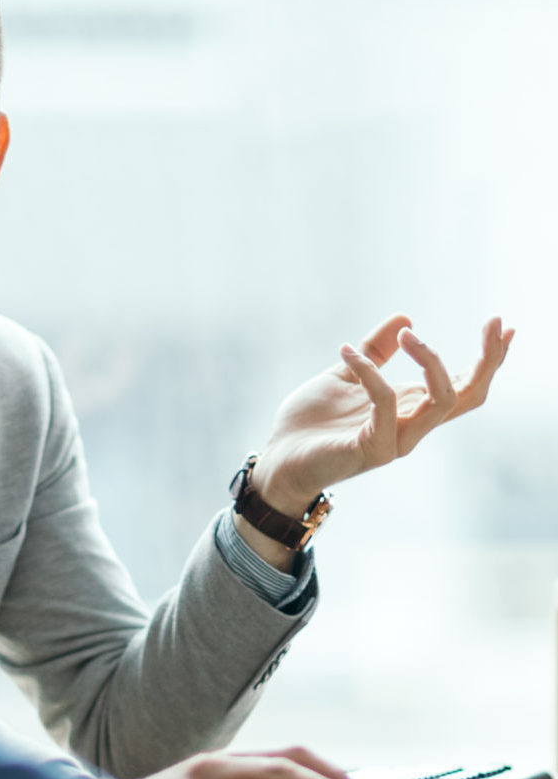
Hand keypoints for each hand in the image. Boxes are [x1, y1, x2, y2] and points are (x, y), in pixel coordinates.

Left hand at [249, 313, 512, 519]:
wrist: (278, 460)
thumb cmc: (312, 424)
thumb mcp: (345, 375)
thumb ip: (374, 351)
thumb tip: (405, 318)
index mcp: (410, 407)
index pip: (464, 385)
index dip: (489, 359)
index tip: (501, 325)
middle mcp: (412, 425)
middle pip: (469, 395)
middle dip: (488, 359)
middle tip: (492, 324)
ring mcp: (397, 440)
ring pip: (442, 401)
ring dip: (432, 361)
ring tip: (408, 335)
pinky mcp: (373, 448)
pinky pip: (386, 403)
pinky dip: (371, 373)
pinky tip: (346, 352)